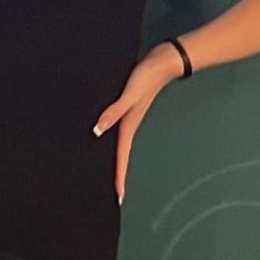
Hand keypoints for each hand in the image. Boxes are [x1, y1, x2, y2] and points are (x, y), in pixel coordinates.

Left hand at [92, 43, 181, 204]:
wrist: (161, 61)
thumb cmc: (146, 77)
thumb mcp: (129, 95)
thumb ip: (114, 111)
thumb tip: (97, 130)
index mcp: (127, 126)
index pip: (121, 157)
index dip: (119, 177)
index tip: (119, 197)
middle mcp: (127, 125)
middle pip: (119, 155)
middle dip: (116, 175)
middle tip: (112, 194)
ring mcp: (128, 118)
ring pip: (117, 144)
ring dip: (114, 159)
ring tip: (105, 173)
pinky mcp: (127, 108)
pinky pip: (117, 129)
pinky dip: (110, 138)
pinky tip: (103, 137)